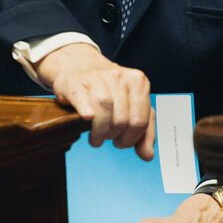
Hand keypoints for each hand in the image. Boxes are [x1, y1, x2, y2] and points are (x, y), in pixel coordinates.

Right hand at [37, 42, 154, 160]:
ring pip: (104, 108)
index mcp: (138, 82)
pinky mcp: (75, 82)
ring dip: (100, 131)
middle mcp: (119, 76)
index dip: (131, 139)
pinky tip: (86, 119)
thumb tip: (147, 155)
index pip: (140, 121)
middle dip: (114, 136)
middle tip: (107, 138)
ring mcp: (97, 77)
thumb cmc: (108, 92)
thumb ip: (144, 133)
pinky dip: (86, 112)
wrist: (79, 68)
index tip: (121, 141)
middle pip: (122, 119)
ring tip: (96, 137)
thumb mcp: (131, 109)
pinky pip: (83, 99)